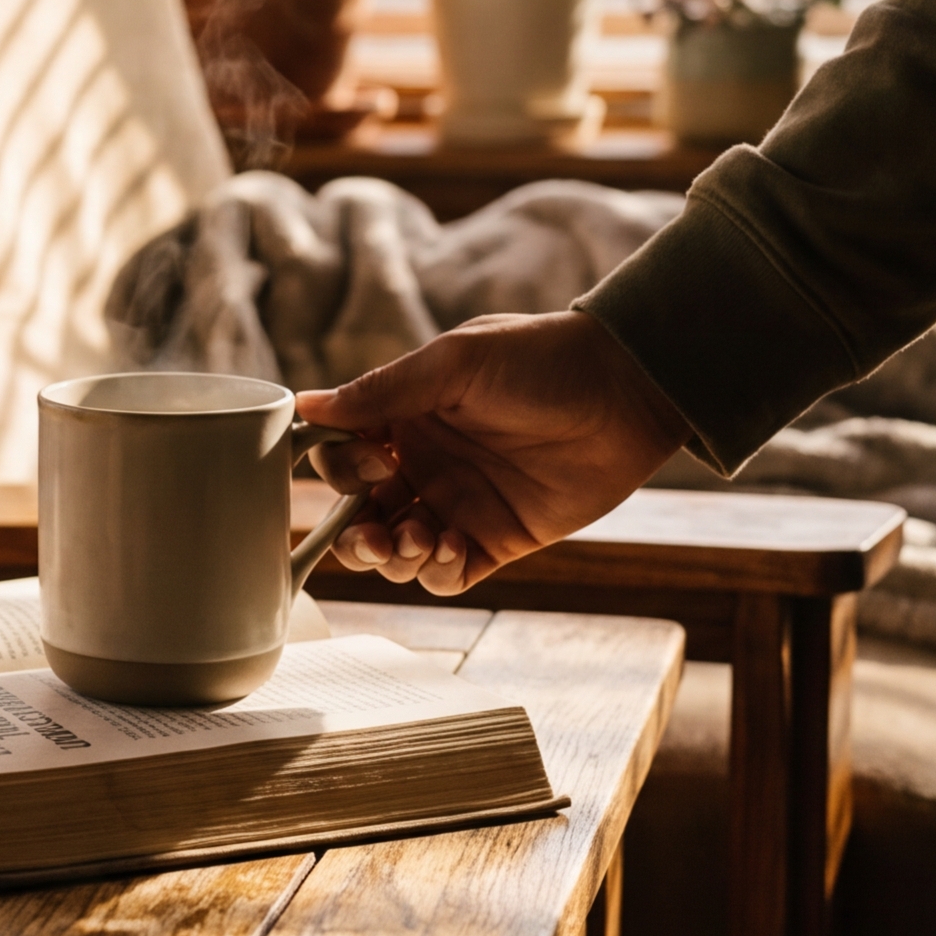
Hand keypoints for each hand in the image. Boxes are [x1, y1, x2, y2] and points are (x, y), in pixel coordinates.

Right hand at [296, 310, 690, 595]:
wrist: (627, 391)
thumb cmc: (541, 360)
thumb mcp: (454, 364)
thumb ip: (382, 391)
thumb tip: (308, 405)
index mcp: (403, 419)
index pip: (341, 458)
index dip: (340, 471)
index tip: (371, 464)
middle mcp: (422, 465)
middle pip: (358, 516)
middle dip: (355, 533)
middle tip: (377, 531)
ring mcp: (457, 505)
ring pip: (396, 552)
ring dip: (393, 556)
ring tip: (421, 539)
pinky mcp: (496, 539)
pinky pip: (448, 576)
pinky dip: (439, 573)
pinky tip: (456, 549)